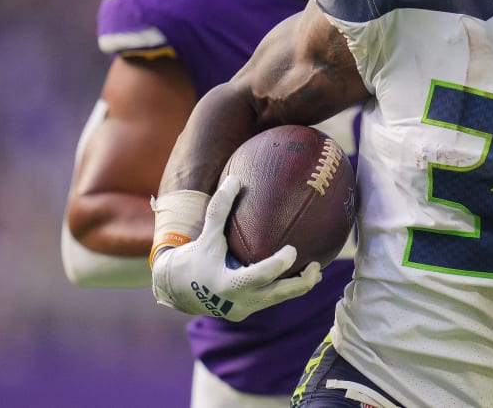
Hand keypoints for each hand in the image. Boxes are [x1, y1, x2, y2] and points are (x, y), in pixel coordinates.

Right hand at [150, 175, 320, 321]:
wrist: (175, 290)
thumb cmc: (194, 258)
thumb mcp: (206, 235)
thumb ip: (220, 209)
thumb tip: (235, 179)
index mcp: (228, 284)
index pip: (260, 276)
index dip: (278, 265)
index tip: (293, 250)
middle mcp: (238, 302)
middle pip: (279, 295)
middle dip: (301, 283)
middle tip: (317, 266)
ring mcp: (243, 310)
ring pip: (278, 300)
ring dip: (297, 287)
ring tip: (315, 270)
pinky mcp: (245, 312)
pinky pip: (270, 300)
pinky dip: (284, 289)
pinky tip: (297, 274)